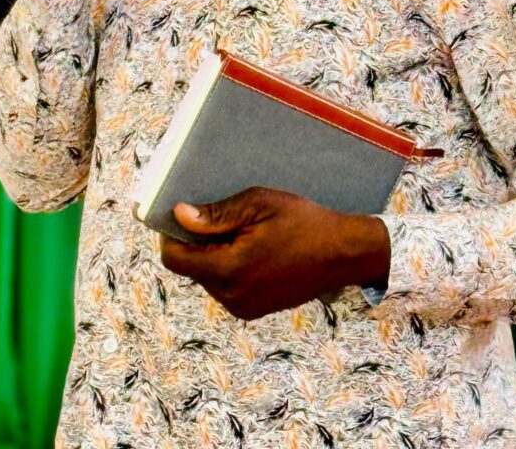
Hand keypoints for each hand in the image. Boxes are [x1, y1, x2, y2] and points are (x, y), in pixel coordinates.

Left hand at [159, 187, 390, 320]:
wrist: (343, 253)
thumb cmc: (304, 222)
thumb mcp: (259, 204)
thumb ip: (216, 215)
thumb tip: (180, 216)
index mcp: (229, 269)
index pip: (175, 259)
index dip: (172, 235)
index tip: (182, 215)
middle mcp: (231, 296)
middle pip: (191, 268)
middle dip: (199, 243)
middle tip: (227, 219)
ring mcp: (243, 308)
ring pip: (209, 278)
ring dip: (215, 256)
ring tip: (246, 234)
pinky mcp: (254, 311)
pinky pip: (227, 288)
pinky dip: (231, 268)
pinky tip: (255, 250)